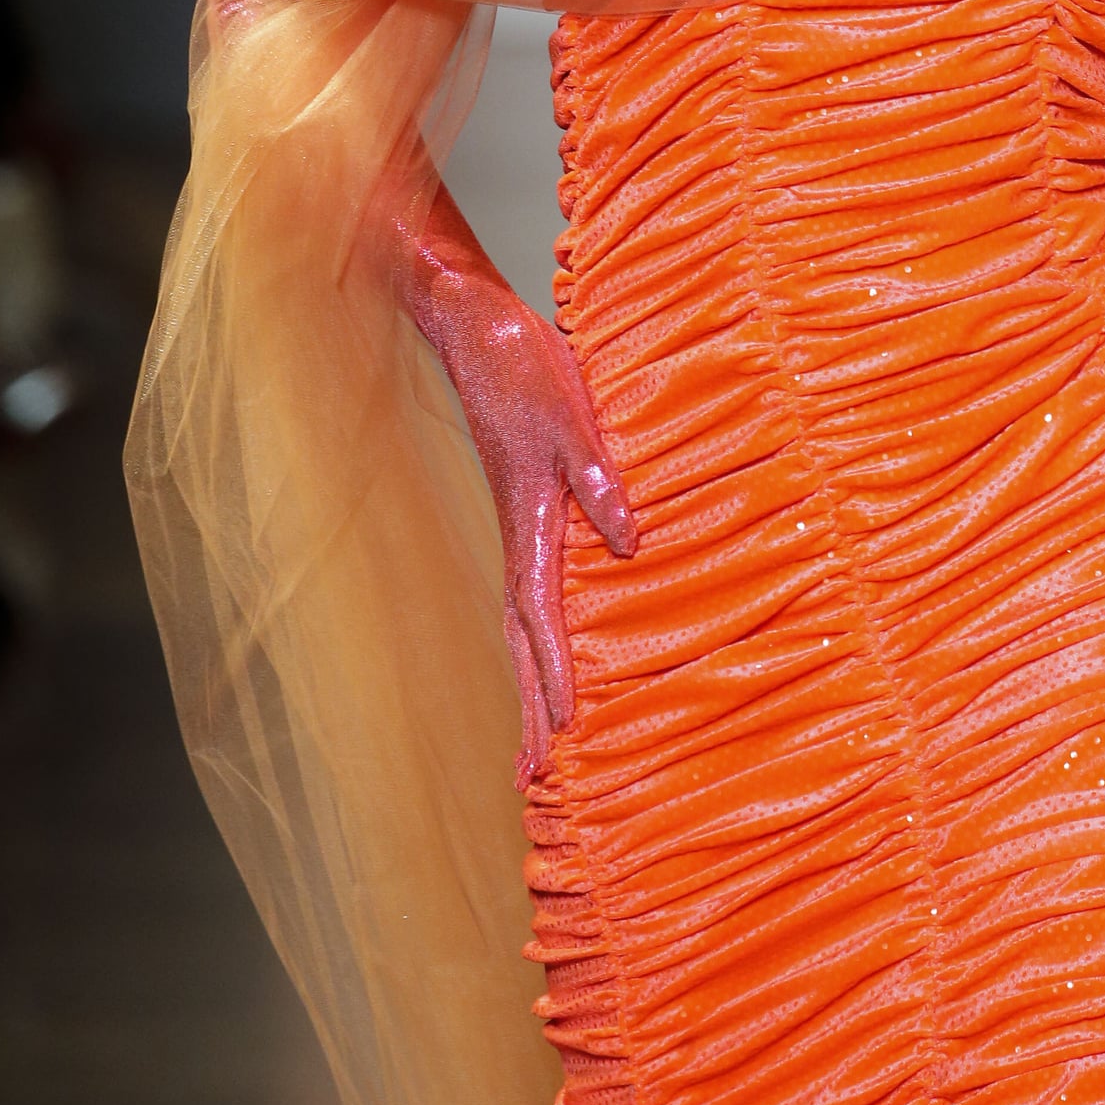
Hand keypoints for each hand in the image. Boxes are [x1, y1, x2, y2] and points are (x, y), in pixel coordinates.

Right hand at [405, 201, 635, 784]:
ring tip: (532, 743)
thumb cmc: (522, 366)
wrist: (475, 326)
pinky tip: (544, 652)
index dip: (554, 673)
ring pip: (519, 622)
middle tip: (530, 778)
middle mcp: (518, 533)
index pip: (540, 616)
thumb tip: (629, 542)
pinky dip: (532, 636)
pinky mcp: (522, 506)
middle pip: (522, 639)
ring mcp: (516, 523)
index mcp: (530, 521)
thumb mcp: (572, 415)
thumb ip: (601, 478)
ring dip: (527, 680)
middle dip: (529, 705)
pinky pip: (526, 591)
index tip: (563, 732)